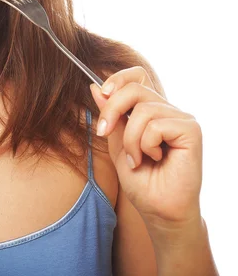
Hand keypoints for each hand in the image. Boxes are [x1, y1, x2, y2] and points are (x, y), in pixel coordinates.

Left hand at [89, 66, 202, 229]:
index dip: (118, 79)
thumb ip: (109, 115)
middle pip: (135, 88)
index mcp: (151, 110)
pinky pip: (156, 125)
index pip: (136, 76)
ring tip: (136, 158)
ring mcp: (181, 119)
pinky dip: (146, 144)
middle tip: (103, 132)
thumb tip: (94, 87)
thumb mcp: (116, 142)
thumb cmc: (141, 180)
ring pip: (143, 110)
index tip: (102, 93)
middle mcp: (168, 110)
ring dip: (130, 139)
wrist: (158, 209)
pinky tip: (155, 159)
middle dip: (112, 110)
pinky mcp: (191, 130)